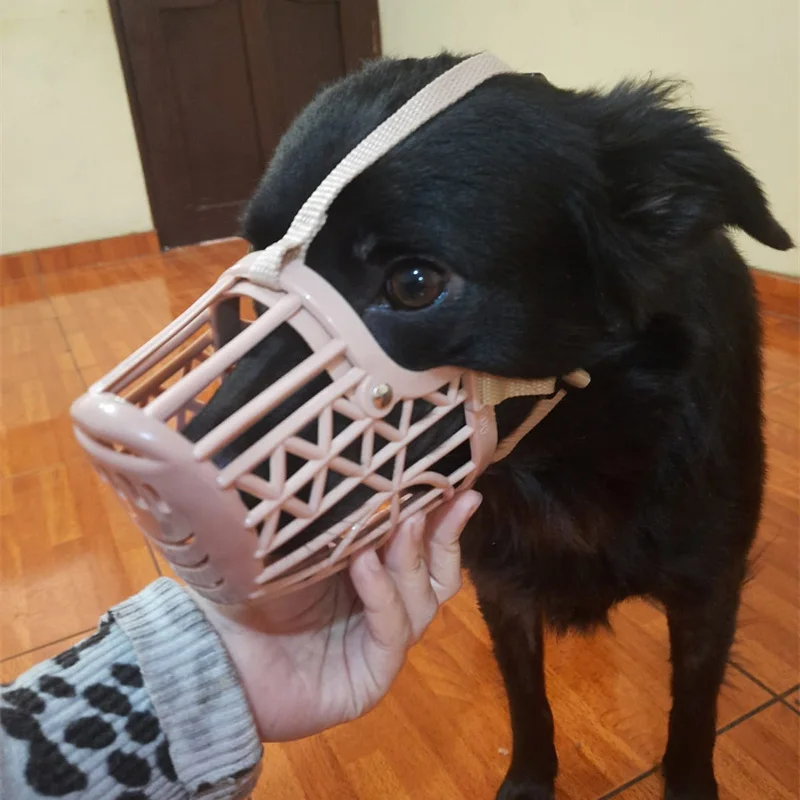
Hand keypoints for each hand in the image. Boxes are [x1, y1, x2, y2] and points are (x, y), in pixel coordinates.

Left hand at [191, 491, 480, 740]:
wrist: (211, 651)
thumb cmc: (248, 586)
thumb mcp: (302, 541)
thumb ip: (341, 515)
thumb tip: (370, 466)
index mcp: (369, 569)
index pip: (422, 543)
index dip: (443, 514)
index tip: (460, 479)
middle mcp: (382, 605)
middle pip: (438, 574)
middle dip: (445, 535)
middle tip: (452, 498)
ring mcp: (380, 644)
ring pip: (423, 601)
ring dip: (410, 559)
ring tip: (399, 523)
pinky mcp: (371, 677)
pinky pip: (390, 632)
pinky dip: (382, 596)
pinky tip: (365, 565)